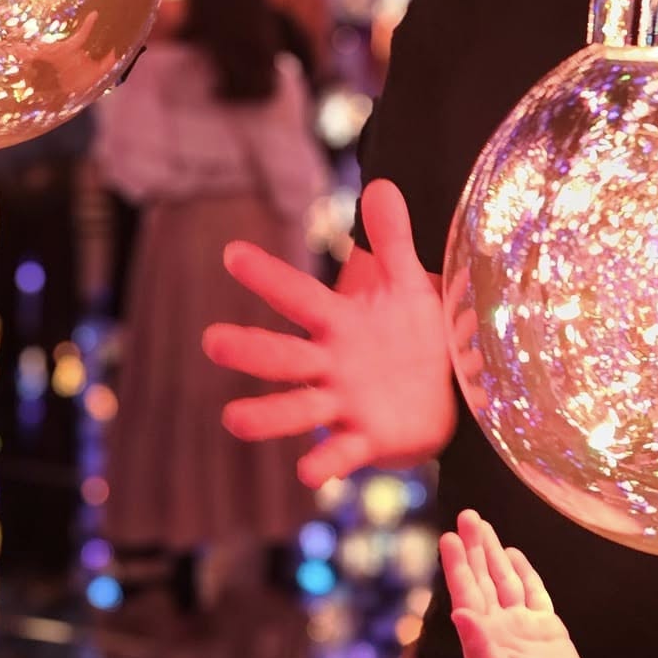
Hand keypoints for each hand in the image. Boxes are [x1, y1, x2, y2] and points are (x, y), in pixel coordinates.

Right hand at [203, 180, 453, 487]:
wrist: (446, 399)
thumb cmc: (415, 340)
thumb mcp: (409, 286)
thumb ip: (393, 240)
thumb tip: (381, 183)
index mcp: (339, 324)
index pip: (299, 297)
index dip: (269, 277)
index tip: (233, 254)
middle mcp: (331, 365)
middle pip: (284, 356)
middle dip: (249, 350)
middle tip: (211, 341)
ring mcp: (344, 404)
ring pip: (299, 408)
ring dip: (268, 414)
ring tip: (233, 419)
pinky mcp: (366, 439)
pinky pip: (342, 452)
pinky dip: (325, 461)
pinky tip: (308, 473)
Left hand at [440, 510, 598, 657]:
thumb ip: (479, 648)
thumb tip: (460, 615)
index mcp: (484, 639)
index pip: (467, 593)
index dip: (457, 565)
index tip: (448, 536)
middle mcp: (501, 629)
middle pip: (484, 580)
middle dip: (474, 548)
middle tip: (466, 515)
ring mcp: (524, 629)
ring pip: (507, 582)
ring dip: (494, 555)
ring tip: (483, 526)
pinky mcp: (549, 633)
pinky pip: (535, 595)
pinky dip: (525, 574)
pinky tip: (514, 556)